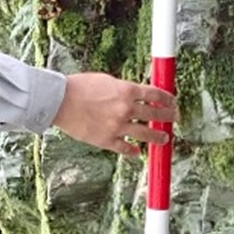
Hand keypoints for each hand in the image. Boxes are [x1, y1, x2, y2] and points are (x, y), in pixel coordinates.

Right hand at [52, 73, 176, 156]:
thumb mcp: (106, 81)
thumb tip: (135, 94)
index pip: (155, 94)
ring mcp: (118, 126)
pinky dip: (133, 151)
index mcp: (127, 90)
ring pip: (145, 134)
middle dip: (168, 116)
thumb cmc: (79, 87)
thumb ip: (123, 89)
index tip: (172, 101)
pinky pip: (125, 148)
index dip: (167, 98)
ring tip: (164, 139)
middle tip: (174, 118)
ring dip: (158, 137)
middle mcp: (126, 108)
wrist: (59, 101)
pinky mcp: (107, 140)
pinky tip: (138, 152)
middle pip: (155, 114)